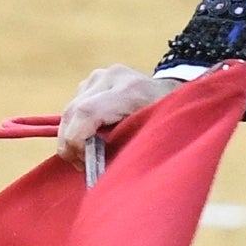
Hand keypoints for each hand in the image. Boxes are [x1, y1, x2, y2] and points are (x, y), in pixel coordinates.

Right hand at [53, 63, 173, 161]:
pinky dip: (76, 126)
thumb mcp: (154, 136)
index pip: (87, 112)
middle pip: (73, 111)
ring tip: (84, 157)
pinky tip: (89, 139)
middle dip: (70, 144)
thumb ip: (125, 147)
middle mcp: (112, 77)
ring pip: (70, 109)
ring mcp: (101, 75)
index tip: (83, 163)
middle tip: (81, 166)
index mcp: (131, 90)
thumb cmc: (169, 120)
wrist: (176, 92)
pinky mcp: (93, 79)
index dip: (77, 140)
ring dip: (70, 136)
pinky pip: (75, 105)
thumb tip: (95, 171)